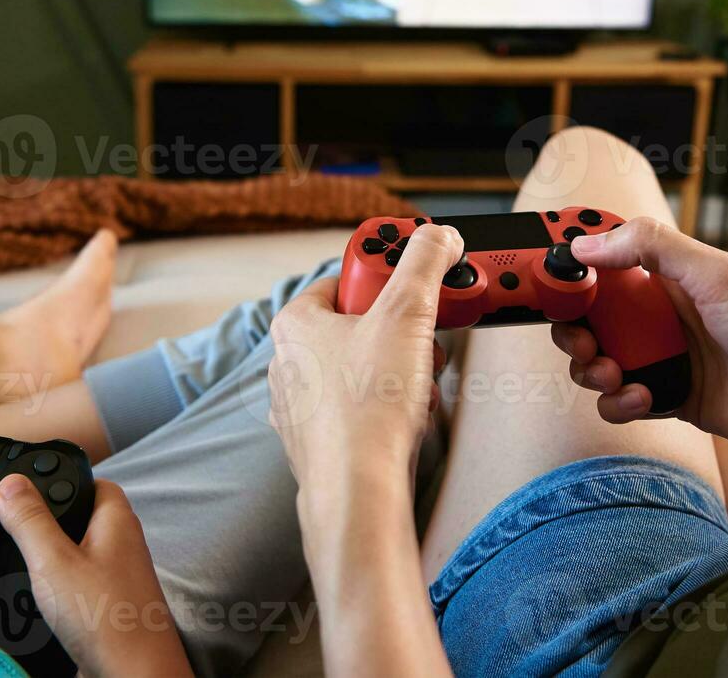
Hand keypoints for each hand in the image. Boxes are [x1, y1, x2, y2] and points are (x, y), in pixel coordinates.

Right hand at [0, 475, 189, 677]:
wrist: (133, 676)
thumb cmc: (108, 618)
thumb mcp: (54, 561)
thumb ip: (30, 521)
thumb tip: (11, 484)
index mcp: (115, 519)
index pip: (89, 481)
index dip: (57, 480)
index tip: (22, 490)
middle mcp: (119, 544)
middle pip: (73, 519)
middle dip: (37, 529)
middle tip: (9, 539)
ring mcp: (114, 577)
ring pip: (67, 557)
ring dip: (37, 565)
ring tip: (9, 577)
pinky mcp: (104, 606)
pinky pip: (70, 588)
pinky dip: (46, 593)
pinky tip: (27, 606)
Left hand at [267, 224, 460, 492]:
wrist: (359, 491)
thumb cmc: (367, 405)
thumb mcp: (406, 313)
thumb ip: (423, 264)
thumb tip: (437, 237)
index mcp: (296, 323)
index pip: (345, 278)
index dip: (387, 278)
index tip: (416, 283)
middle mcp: (290, 363)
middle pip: (360, 325)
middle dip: (404, 332)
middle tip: (425, 339)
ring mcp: (303, 406)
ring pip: (364, 369)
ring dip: (403, 371)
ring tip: (419, 384)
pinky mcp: (321, 442)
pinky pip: (363, 408)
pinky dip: (391, 408)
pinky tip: (408, 418)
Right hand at [553, 218, 727, 453]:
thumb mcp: (718, 273)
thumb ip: (653, 247)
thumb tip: (589, 243)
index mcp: (666, 275)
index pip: (602, 260)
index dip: (568, 265)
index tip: (546, 275)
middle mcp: (657, 313)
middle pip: (586, 314)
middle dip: (571, 327)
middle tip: (580, 339)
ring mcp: (660, 356)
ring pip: (594, 359)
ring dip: (590, 368)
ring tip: (612, 373)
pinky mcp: (667, 397)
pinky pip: (618, 400)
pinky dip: (617, 402)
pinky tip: (642, 399)